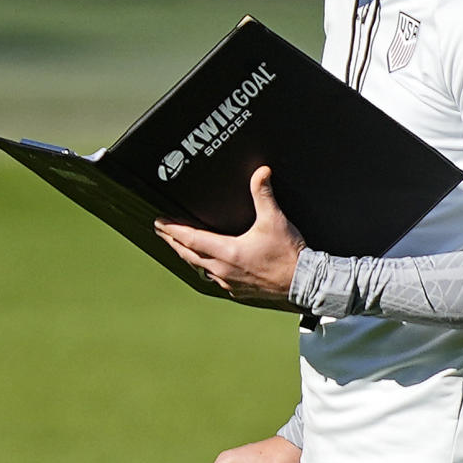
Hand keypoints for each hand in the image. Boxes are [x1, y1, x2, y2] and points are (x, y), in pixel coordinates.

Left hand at [155, 166, 305, 304]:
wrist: (303, 282)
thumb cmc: (288, 255)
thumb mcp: (274, 219)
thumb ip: (263, 194)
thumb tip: (261, 172)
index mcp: (227, 252)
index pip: (191, 238)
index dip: (172, 229)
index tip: (159, 222)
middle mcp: (223, 269)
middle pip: (188, 253)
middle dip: (173, 241)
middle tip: (161, 231)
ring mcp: (228, 282)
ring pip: (199, 267)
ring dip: (187, 254)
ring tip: (179, 245)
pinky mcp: (237, 290)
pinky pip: (213, 277)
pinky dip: (205, 267)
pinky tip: (207, 265)